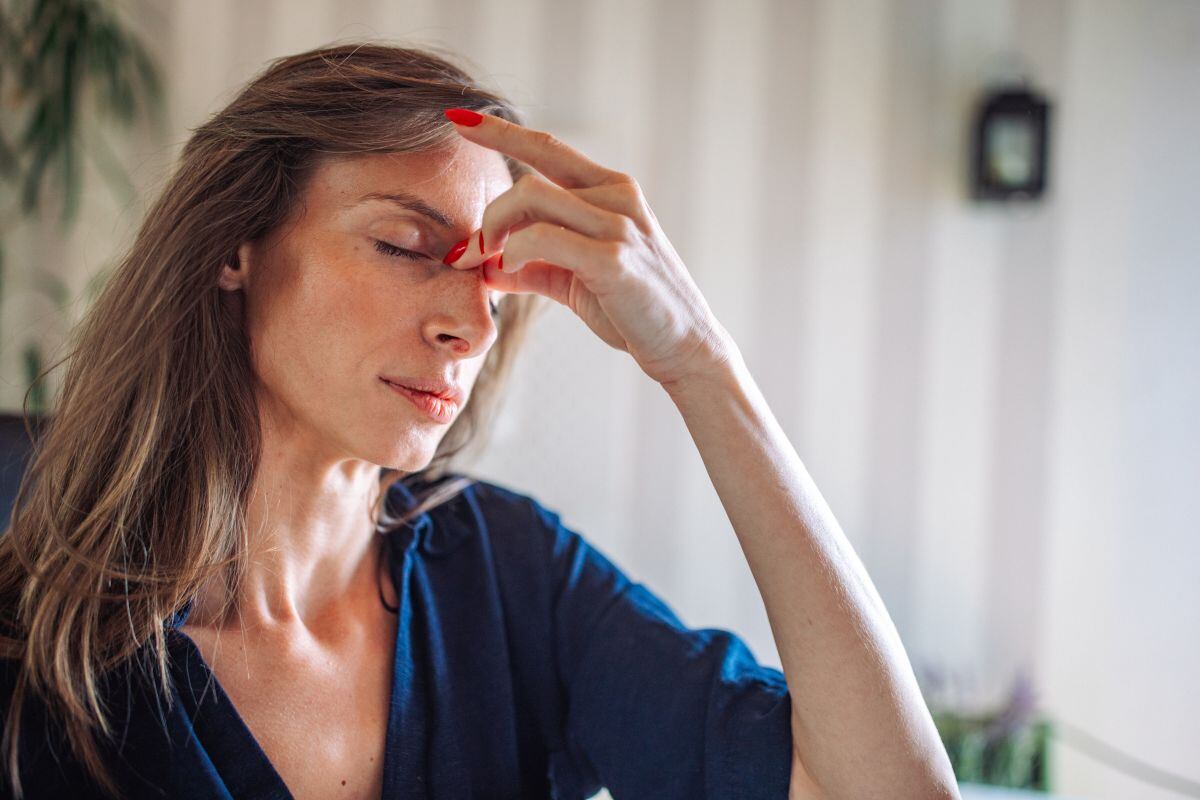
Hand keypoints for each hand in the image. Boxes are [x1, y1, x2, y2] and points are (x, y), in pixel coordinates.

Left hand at [442, 108, 737, 388]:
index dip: (500, 131)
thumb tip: (487, 269)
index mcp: (612, 190)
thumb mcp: (577, 282)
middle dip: (490, 212)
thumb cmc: (633, 311)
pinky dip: (515, 252)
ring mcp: (619, 225)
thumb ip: (535, 268)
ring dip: (495, 229)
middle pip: (529, 176)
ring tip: (490, 261)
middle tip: (472, 251)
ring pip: (530, 198)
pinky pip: (542, 238)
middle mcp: (618, 196)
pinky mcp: (613, 258)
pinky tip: (510, 270)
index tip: (458, 118)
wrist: (685, 347)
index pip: (548, 147)